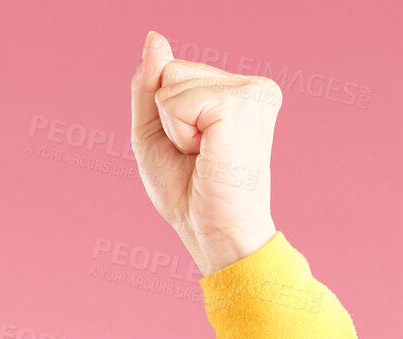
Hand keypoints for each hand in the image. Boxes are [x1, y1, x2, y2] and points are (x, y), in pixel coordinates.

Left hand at [130, 32, 279, 276]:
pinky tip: (207, 154)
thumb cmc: (188, 195)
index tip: (192, 151)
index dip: (165, 117)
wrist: (214, 234)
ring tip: (204, 156)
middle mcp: (252, 87)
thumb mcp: (155, 136)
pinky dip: (179, 132)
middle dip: (167, 119)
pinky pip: (177, 99)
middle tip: (197, 157)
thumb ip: (150, 87)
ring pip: (171, 81)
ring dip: (173, 128)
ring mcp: (252, 91)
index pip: (173, 73)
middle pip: (172, 70)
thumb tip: (154, 38)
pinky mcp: (243, 102)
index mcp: (238, 93)